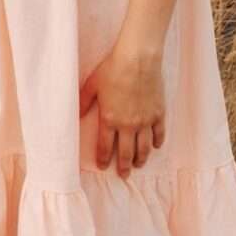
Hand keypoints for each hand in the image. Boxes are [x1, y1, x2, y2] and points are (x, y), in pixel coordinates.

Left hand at [79, 41, 166, 177]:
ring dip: (140, 159)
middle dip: (123, 166)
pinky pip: (159, 134)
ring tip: (138, 165)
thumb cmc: (112, 69)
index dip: (103, 158)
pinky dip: (157, 143)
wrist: (138, 59)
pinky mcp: (158, 114)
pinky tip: (155, 147)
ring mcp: (145, 121)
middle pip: (125, 152)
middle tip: (123, 175)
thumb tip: (76, 115)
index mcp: (109, 119)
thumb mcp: (92, 84)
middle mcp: (128, 125)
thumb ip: (83, 102)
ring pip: (143, 148)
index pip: (104, 146)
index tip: (103, 166)